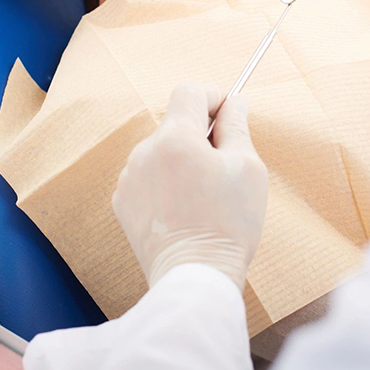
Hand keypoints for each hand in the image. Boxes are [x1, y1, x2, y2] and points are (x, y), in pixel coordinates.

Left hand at [112, 83, 268, 291]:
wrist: (194, 278)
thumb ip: (237, 125)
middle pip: (176, 122)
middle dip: (200, 134)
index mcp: (175, 138)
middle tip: (222, 164)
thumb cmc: (228, 224)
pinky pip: (148, 174)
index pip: (190, 91)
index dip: (212, 96)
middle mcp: (145, 151)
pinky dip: (164, 181)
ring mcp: (130, 176)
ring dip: (181, 158)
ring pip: (162, 149)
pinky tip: (182, 208)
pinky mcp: (122, 200)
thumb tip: (233, 102)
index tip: (227, 114)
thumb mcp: (247, 167)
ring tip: (202, 194)